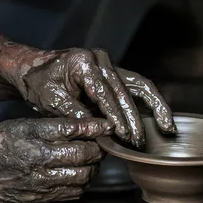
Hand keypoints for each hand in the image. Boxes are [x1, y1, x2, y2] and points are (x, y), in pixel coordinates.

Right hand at [0, 117, 112, 202]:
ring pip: (84, 176)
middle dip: (98, 149)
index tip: (106, 124)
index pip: (73, 130)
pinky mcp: (44, 198)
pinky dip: (83, 182)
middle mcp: (41, 161)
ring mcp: (44, 183)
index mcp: (32, 138)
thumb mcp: (15, 126)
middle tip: (101, 143)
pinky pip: (74, 192)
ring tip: (92, 159)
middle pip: (85, 155)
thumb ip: (47, 126)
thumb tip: (78, 125)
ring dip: (93, 167)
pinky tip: (79, 174)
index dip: (94, 127)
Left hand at [4, 48, 175, 148]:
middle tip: (139, 142)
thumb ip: (75, 114)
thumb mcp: (52, 101)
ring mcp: (111, 65)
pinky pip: (138, 88)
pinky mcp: (116, 74)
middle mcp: (101, 60)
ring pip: (140, 86)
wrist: (35, 70)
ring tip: (168, 129)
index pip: (105, 94)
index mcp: (84, 63)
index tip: (122, 136)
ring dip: (156, 108)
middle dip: (134, 119)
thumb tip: (98, 131)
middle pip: (126, 91)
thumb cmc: (40, 84)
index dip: (115, 117)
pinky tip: (163, 121)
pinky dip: (151, 104)